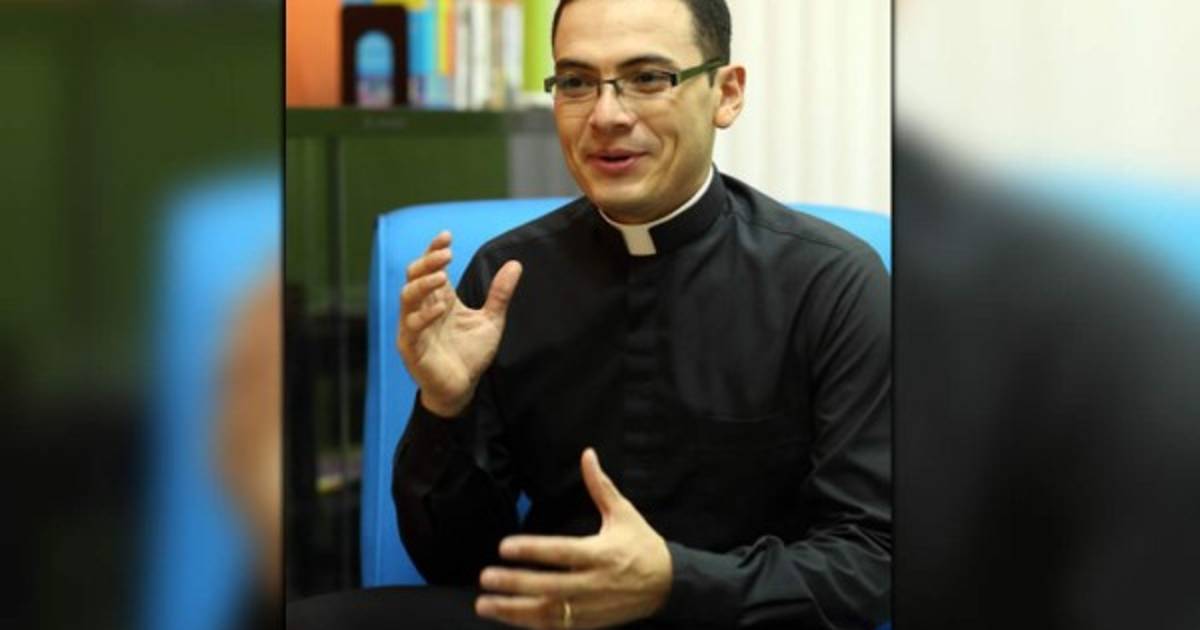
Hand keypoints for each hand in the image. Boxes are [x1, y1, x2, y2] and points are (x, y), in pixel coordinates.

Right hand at [395, 231, 522, 417]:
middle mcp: (423, 308)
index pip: (430, 267)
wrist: (461, 388)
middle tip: (447, 254)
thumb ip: (499, 294)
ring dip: (423, 284)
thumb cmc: (470, 354)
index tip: (447, 235)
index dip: (434, 250)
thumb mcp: (490, 320)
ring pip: (407, 297)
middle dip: (428, 262)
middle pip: (414, 276)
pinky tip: (441, 307)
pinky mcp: (411, 347)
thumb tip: (515, 264)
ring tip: (443, 276)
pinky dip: (424, 315)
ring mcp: (414, 327)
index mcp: (439, 298)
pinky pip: (411, 327)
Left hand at [476, 448, 672, 628]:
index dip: (532, 551)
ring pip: (548, 612)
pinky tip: (507, 618)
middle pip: (549, 586)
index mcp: (602, 554)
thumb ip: (600, 486)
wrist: (668, 585)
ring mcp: (591, 607)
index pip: (561, 552)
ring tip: (484, 603)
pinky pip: (556, 628)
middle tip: (485, 577)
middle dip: (515, 583)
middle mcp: (595, 583)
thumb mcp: (624, 513)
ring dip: (513, 610)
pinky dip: (530, 625)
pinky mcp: (590, 623)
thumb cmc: (643, 545)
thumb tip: (587, 454)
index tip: (504, 547)